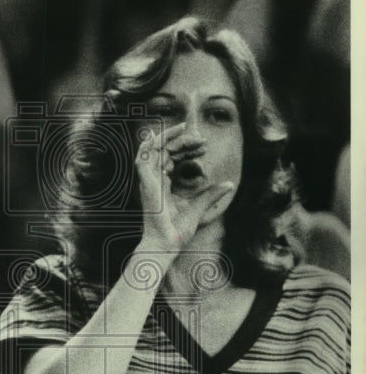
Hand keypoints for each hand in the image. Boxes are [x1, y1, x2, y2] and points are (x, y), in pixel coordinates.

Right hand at [136, 123, 233, 253]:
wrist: (166, 245)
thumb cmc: (177, 232)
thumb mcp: (199, 208)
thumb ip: (211, 194)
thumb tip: (228, 184)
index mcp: (163, 184)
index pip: (171, 157)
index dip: (186, 148)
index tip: (203, 146)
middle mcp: (154, 180)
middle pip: (164, 150)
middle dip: (181, 140)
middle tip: (201, 139)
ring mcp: (148, 181)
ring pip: (152, 149)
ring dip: (168, 136)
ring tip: (184, 128)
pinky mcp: (146, 183)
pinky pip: (143, 158)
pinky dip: (150, 145)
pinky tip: (163, 135)